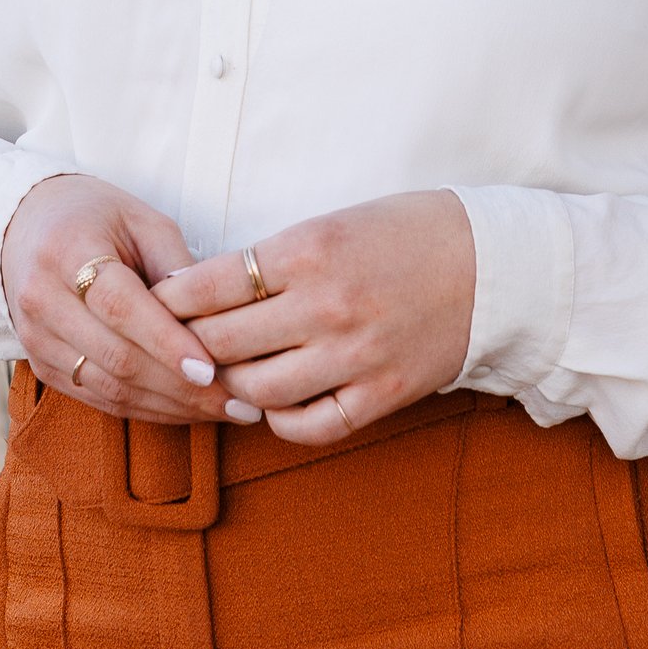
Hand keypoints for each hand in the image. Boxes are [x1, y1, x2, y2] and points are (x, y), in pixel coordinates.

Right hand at [1, 173, 250, 426]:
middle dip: (182, 387)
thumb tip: (217, 318)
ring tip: (225, 410)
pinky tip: (188, 410)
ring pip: (109, 388)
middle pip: (116, 357)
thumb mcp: (142, 219)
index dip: (166, 342)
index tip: (212, 370)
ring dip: (171, 406)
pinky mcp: (41, 366)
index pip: (119, 306)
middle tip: (240, 401)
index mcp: (66, 251)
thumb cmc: (96, 217)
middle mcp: (41, 300)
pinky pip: (99, 399)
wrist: (25, 226)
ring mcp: (36, 339)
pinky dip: (148, 409)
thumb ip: (176, 264)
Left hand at [153, 191, 475, 446]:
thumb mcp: (334, 222)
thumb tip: (199, 292)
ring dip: (229, 387)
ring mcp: (355, 356)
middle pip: (220, 343)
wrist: (492, 265)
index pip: (208, 285)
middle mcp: (327, 305)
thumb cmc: (407, 233)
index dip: (169, 299)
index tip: (154, 304)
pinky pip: (309, 426)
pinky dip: (280, 420)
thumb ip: (272, 258)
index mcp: (310, 249)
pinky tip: (274, 403)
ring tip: (224, 376)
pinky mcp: (382, 393)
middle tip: (176, 347)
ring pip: (256, 391)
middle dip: (186, 346)